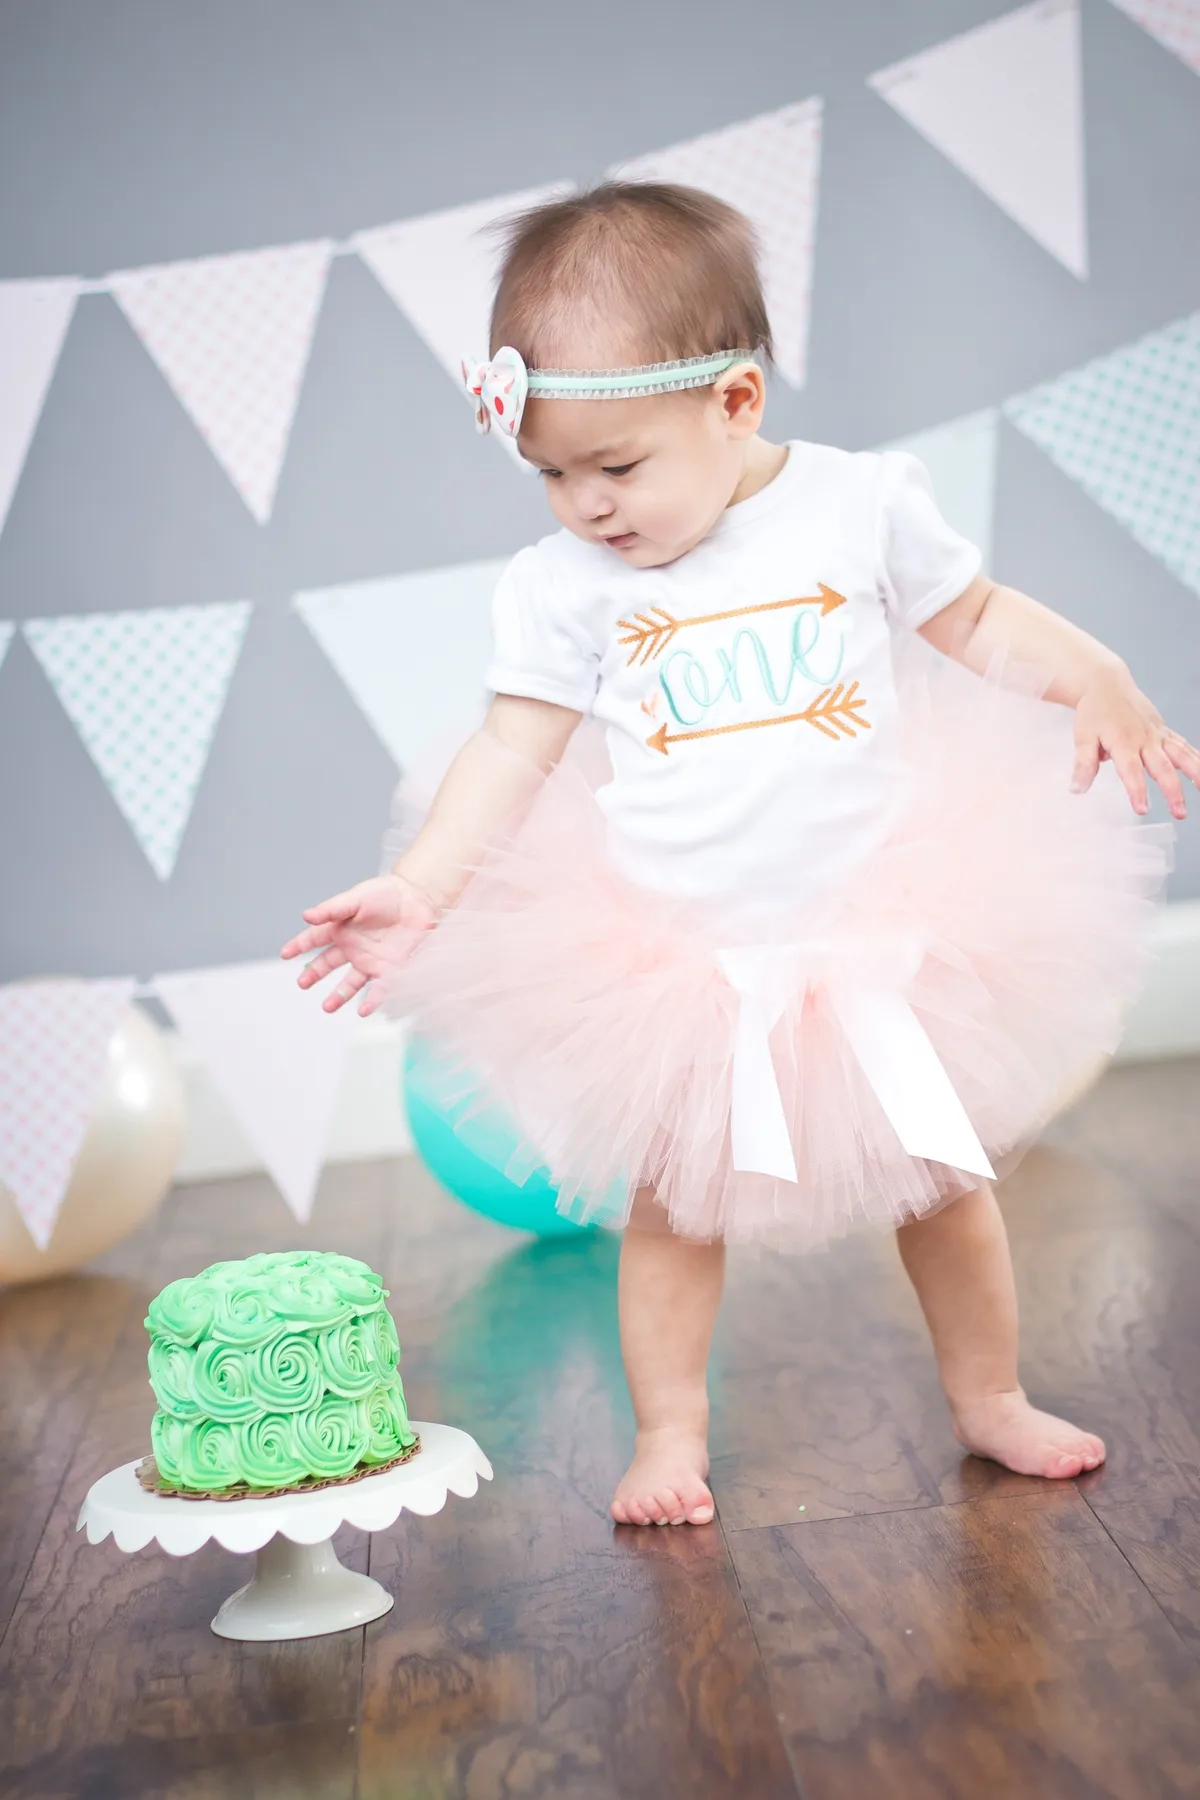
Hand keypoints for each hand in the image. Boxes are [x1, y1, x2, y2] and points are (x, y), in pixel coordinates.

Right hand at [280, 873, 438, 1015]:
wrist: (419, 899)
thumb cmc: (386, 894)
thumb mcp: (356, 898)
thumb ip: (332, 909)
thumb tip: (306, 916)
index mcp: (340, 928)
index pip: (314, 938)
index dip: (299, 946)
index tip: (285, 954)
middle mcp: (352, 947)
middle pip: (328, 964)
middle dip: (314, 974)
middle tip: (302, 983)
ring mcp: (369, 960)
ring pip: (349, 982)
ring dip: (338, 995)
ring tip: (326, 1007)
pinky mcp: (390, 969)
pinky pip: (379, 989)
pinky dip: (371, 1001)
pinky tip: (362, 1011)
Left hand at [1072, 666, 1199, 819]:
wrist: (1107, 684)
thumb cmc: (1094, 712)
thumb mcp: (1082, 738)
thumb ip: (1083, 766)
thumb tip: (1076, 790)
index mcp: (1123, 742)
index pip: (1132, 772)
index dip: (1137, 791)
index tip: (1142, 809)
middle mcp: (1145, 739)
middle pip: (1163, 768)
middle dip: (1173, 791)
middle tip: (1179, 813)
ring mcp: (1157, 735)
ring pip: (1181, 755)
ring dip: (1195, 773)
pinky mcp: (1164, 732)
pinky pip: (1184, 746)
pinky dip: (1196, 759)